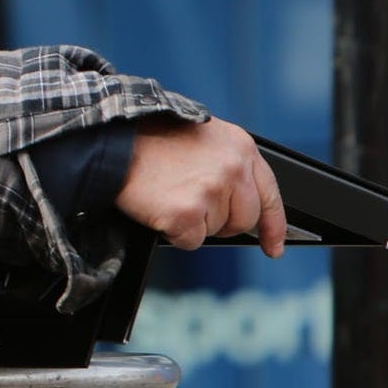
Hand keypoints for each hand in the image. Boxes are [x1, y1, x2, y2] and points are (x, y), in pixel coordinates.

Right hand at [114, 117, 285, 257]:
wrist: (114, 140)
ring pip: (215, 231)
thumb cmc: (151, 140)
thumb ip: (228, 166)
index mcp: (240, 147)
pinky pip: (190, 241)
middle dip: (220, 222)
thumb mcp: (203, 139)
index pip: (269, 194)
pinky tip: (161, 206)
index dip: (273, 226)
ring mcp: (211, 191)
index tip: (273, 247)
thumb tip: (239, 202)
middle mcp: (233, 169)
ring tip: (170, 194)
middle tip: (191, 204)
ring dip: (192, 223)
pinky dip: (173, 232)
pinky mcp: (187, 213)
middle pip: (243, 220)